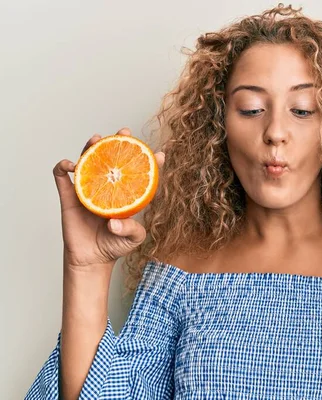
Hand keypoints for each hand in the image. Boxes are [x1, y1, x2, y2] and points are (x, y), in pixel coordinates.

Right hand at [53, 127, 164, 270]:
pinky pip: (62, 178)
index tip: (159, 155)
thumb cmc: (115, 246)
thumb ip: (132, 230)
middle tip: (124, 133)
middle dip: (118, 143)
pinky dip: (63, 167)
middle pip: (112, 159)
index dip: (150, 162)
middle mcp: (108, 187)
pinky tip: (70, 165)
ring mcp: (88, 190)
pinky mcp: (70, 197)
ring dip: (90, 147)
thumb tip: (114, 222)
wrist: (92, 259)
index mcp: (126, 194)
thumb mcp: (134, 239)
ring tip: (97, 139)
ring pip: (88, 161)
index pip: (139, 173)